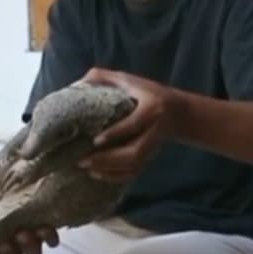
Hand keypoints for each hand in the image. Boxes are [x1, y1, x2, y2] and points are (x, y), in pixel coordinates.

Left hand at [77, 67, 179, 182]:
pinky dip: (116, 176)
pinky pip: (135, 172)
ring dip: (109, 170)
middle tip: (82, 160)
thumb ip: (103, 77)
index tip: (96, 140)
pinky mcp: (150, 157)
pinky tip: (98, 174)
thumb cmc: (147, 92)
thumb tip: (75, 85)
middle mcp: (155, 130)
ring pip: (134, 164)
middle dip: (107, 159)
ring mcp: (153, 146)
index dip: (116, 133)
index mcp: (151, 108)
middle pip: (134, 152)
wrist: (178, 112)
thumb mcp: (129, 79)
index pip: (134, 124)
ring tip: (86, 168)